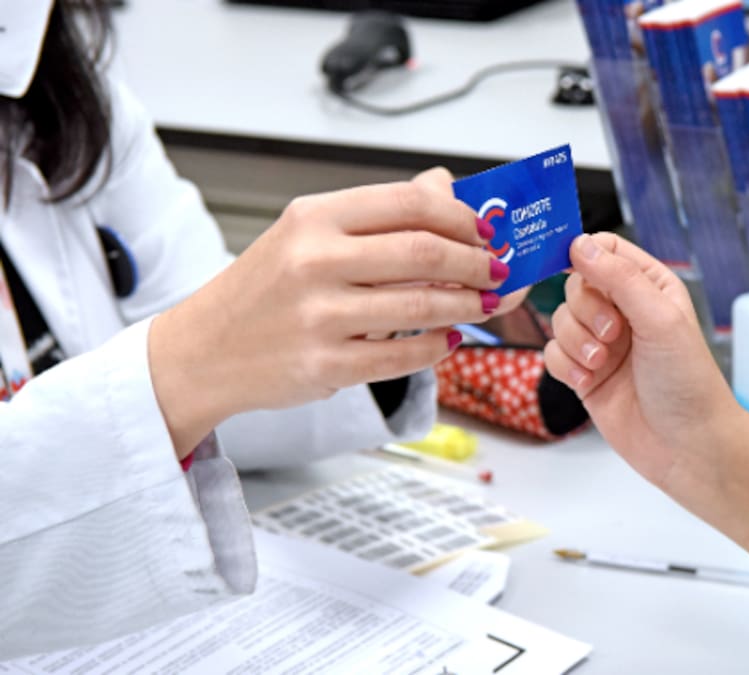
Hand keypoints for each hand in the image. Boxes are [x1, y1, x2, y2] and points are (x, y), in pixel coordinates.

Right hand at [150, 168, 508, 455]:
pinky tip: (448, 339)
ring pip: (424, 307)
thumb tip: (448, 189)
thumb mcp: (308, 233)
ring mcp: (319, 316)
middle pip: (426, 254)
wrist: (202, 351)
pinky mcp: (326, 365)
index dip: (463, 219)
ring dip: (468, 307)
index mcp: (315, 217)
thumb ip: (379, 213)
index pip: (411, 203)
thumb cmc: (263, 290)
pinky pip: (405, 356)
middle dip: (477, 264)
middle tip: (497, 272)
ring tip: (482, 306)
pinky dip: (439, 347)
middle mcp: (314, 261)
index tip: (485, 233)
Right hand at [543, 233, 748, 493]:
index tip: (573, 269)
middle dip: (585, 311)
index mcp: (650, 286)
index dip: (584, 254)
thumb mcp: (660, 319)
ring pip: (559, 320)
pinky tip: (589, 383)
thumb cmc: (688, 382)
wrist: (687, 446)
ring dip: (575, 343)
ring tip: (602, 365)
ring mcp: (602, 343)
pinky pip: (552, 354)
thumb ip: (620, 279)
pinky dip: (566, 367)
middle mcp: (624, 310)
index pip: (604, 249)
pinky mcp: (585, 374)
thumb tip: (579, 244)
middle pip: (574, 285)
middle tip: (612, 336)